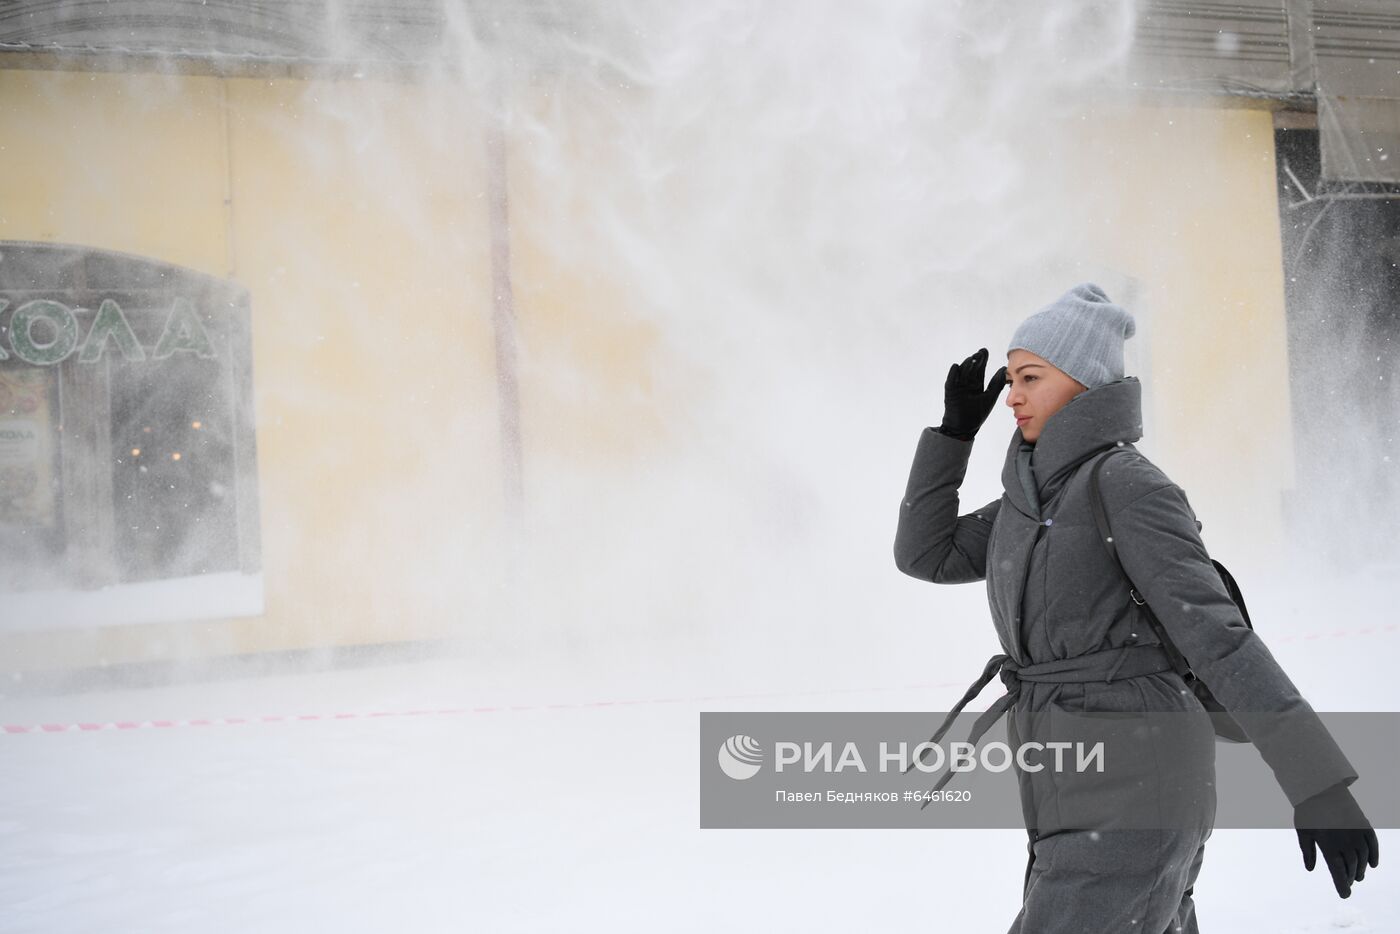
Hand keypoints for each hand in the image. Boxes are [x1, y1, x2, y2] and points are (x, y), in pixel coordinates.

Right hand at [939, 348, 1007, 440]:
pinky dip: (953, 374)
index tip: (985, 351)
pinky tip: (956, 367)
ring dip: (966, 365)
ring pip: (962, 373)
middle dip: (975, 360)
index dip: (982, 360)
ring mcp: (958, 387)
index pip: (979, 369)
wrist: (965, 428)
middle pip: (970, 369)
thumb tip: (1004, 369)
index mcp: (976, 385)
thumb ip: (997, 384)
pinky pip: (950, 381)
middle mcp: (967, 384)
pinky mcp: (950, 392)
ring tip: (972, 359)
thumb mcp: (990, 397)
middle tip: (980, 353)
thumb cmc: (977, 414)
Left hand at [1294, 782, 1379, 897]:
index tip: (1345, 895)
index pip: (1338, 871)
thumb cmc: (1308, 811)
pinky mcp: (1363, 825)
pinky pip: (1373, 844)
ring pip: (1363, 857)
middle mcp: (1345, 842)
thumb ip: (1308, 851)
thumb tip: (1310, 869)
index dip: (1341, 885)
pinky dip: (1374, 855)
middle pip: (1351, 866)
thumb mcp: (1303, 831)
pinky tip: (1373, 864)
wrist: (1320, 787)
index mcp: (1329, 845)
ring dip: (1361, 868)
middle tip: (1348, 883)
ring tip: (1357, 876)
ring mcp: (1356, 833)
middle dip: (1349, 877)